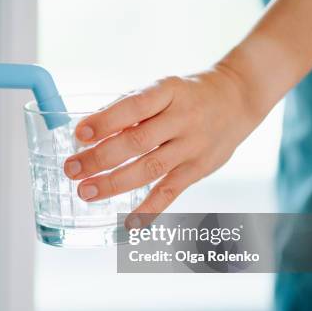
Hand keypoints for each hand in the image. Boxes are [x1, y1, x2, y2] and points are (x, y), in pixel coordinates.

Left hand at [63, 66, 260, 226]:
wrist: (239, 97)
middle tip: (72, 169)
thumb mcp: (163, 88)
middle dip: (100, 158)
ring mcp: (192, 146)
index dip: (105, 121)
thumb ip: (131, 108)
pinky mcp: (199, 169)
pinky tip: (128, 222)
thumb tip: (89, 131)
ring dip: (114, 183)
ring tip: (86, 192)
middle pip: (137, 141)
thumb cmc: (189, 94)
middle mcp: (182, 119)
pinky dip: (149, 209)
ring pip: (150, 168)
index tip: (79, 134)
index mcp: (168, 91)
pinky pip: (171, 192)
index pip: (134, 107)